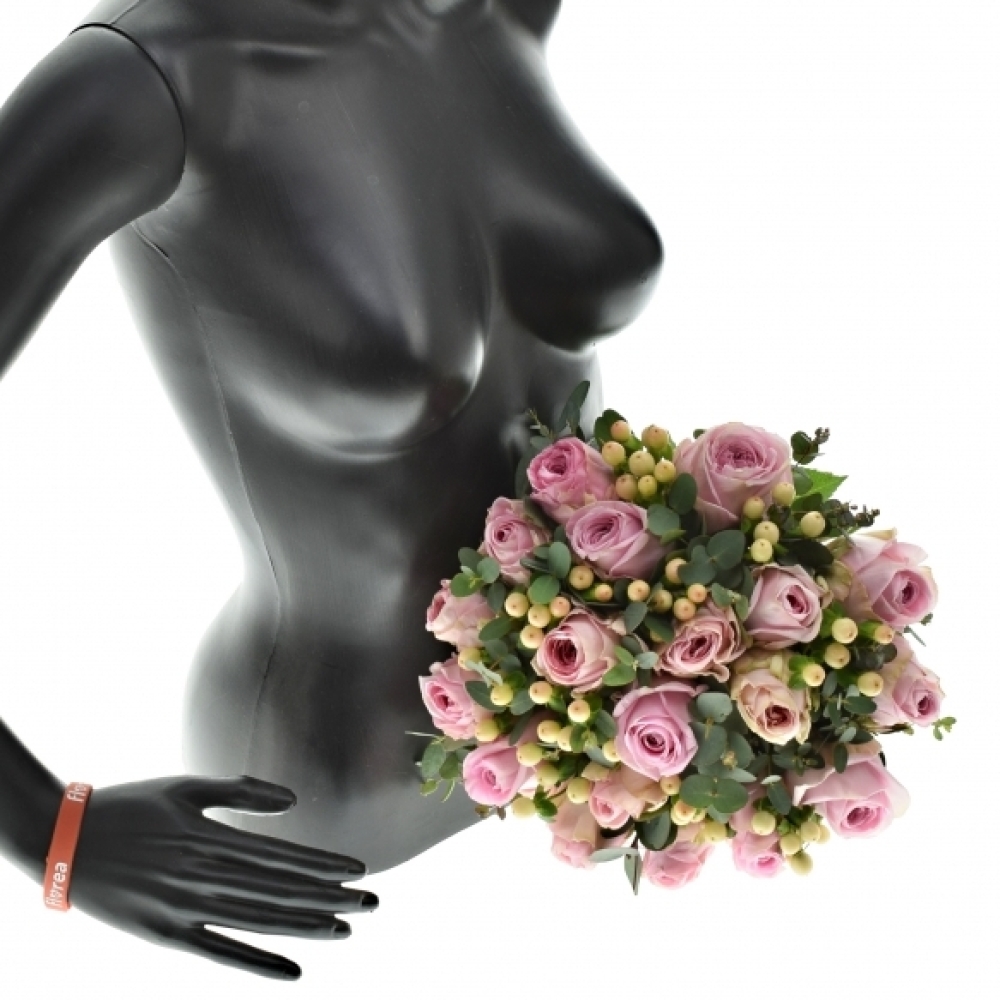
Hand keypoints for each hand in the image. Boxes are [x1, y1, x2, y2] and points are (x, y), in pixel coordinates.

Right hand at [69, 776, 375, 979]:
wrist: (64, 844)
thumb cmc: (130, 806)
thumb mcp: (186, 787)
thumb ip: (241, 792)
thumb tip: (293, 803)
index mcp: (211, 838)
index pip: (283, 857)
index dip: (324, 866)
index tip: (360, 871)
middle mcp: (204, 877)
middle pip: (281, 892)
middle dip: (331, 898)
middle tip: (372, 903)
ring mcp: (185, 910)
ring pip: (260, 923)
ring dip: (307, 926)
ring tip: (346, 928)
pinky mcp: (166, 936)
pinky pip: (220, 954)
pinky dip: (259, 964)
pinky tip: (294, 970)